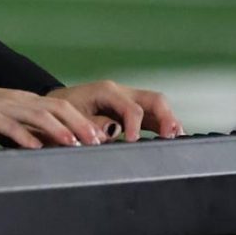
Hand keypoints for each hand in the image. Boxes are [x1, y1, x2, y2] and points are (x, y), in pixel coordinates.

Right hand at [0, 86, 105, 148]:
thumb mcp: (17, 119)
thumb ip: (37, 131)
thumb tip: (62, 148)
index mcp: (31, 101)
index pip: (63, 106)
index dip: (82, 120)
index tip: (99, 136)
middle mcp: (23, 101)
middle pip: (56, 107)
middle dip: (78, 123)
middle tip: (95, 140)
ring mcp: (6, 107)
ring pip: (36, 114)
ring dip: (56, 128)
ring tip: (72, 142)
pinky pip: (8, 126)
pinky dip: (23, 136)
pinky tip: (34, 147)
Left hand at [47, 81, 183, 141]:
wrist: (55, 107)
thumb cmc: (62, 111)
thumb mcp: (72, 117)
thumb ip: (94, 124)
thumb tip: (114, 132)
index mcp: (107, 91)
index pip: (131, 108)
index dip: (136, 126)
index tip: (135, 143)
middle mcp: (121, 92)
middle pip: (153, 99)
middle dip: (166, 117)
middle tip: (173, 137)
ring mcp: (128, 100)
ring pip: (156, 106)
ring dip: (169, 121)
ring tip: (180, 139)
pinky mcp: (130, 111)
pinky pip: (151, 116)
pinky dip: (163, 126)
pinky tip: (170, 139)